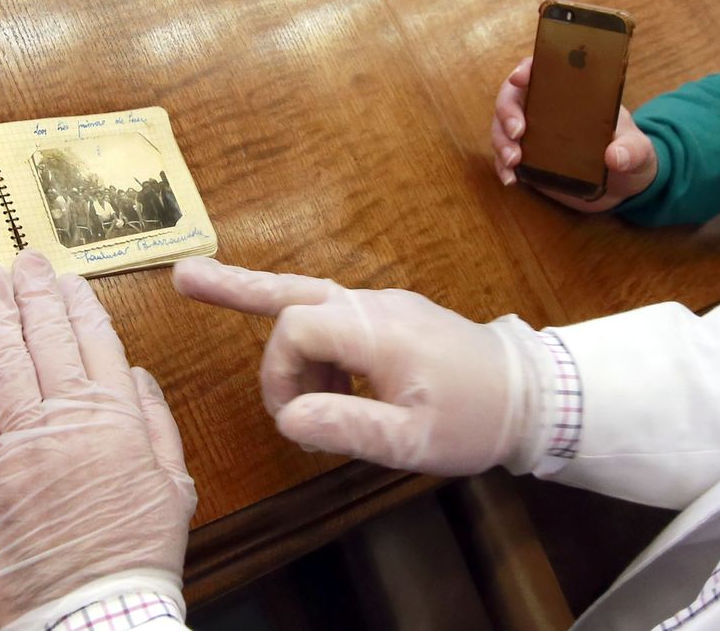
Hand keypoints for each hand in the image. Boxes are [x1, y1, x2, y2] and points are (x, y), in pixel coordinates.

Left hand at [0, 250, 196, 629]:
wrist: (88, 614)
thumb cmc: (134, 558)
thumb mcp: (173, 488)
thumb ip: (156, 426)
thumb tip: (136, 376)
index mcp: (117, 421)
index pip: (96, 343)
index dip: (78, 305)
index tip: (66, 280)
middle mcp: (67, 420)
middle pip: (46, 339)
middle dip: (33, 292)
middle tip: (22, 260)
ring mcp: (19, 443)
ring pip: (3, 360)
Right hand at [172, 258, 548, 475]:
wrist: (536, 397)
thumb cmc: (476, 420)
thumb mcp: (411, 440)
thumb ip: (346, 428)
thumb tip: (286, 419)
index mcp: (376, 330)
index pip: (295, 329)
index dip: (278, 374)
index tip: (293, 419)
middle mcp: (375, 306)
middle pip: (291, 290)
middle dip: (236, 288)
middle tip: (183, 279)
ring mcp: (386, 308)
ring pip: (312, 305)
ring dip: (286, 345)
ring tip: (295, 404)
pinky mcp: (394, 320)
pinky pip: (337, 319)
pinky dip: (314, 346)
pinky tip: (325, 388)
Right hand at [491, 55, 657, 210]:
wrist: (623, 185)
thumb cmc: (630, 153)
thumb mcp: (638, 149)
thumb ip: (631, 150)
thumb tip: (614, 157)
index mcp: (571, 93)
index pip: (542, 69)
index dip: (526, 69)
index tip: (520, 78)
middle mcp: (546, 108)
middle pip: (512, 97)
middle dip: (507, 111)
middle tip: (517, 132)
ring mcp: (534, 134)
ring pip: (503, 127)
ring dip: (501, 141)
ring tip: (513, 160)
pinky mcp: (529, 159)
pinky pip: (506, 158)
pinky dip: (502, 167)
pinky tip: (511, 179)